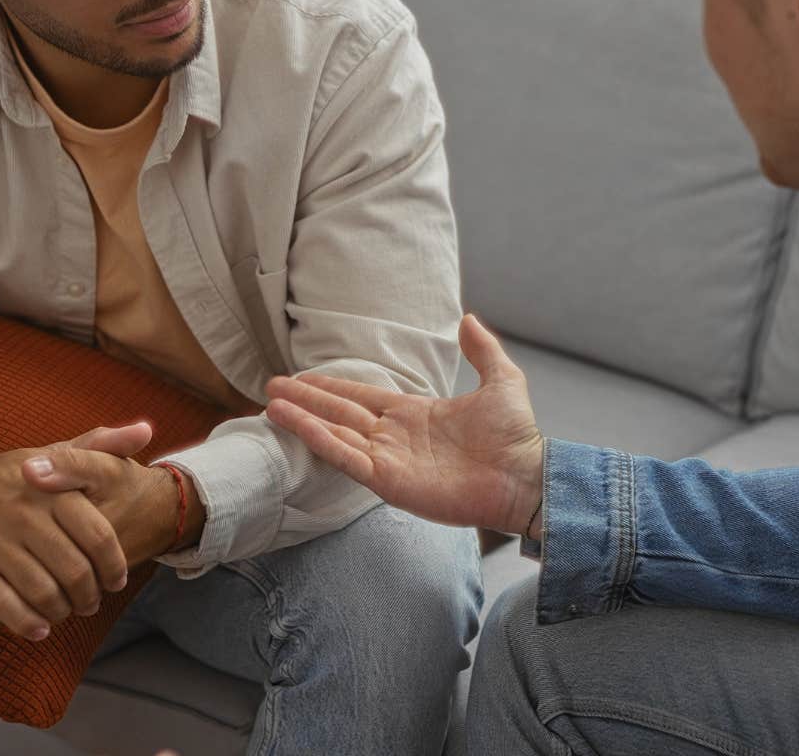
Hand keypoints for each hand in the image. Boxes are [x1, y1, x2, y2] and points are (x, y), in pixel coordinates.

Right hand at [0, 422, 192, 626]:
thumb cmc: (10, 474)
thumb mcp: (55, 452)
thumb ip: (101, 445)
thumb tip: (146, 431)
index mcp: (51, 491)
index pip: (99, 537)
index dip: (114, 566)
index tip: (117, 580)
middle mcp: (24, 515)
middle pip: (74, 572)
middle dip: (89, 596)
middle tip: (91, 603)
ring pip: (43, 593)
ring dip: (60, 611)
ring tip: (66, 612)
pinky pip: (3, 604)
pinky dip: (25, 623)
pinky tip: (38, 627)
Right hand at [263, 315, 544, 536]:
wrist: (525, 475)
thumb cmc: (516, 436)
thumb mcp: (501, 380)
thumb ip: (482, 350)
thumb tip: (468, 318)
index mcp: (415, 414)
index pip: (362, 397)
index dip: (332, 387)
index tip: (302, 378)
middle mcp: (395, 436)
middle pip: (340, 412)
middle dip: (307, 399)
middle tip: (273, 387)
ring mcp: (389, 459)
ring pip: (336, 433)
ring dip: (304, 418)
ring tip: (272, 404)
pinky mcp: (388, 480)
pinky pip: (345, 456)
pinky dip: (319, 439)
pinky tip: (295, 423)